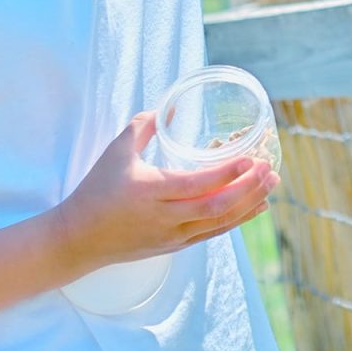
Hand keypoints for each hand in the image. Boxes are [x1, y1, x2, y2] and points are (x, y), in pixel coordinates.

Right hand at [48, 112, 278, 277]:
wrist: (79, 238)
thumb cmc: (97, 189)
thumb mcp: (116, 151)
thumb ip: (144, 125)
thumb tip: (170, 105)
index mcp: (151, 191)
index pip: (197, 184)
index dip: (227, 173)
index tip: (250, 158)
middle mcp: (165, 216)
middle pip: (216, 205)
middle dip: (248, 188)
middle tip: (270, 169)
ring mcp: (172, 234)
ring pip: (219, 221)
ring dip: (249, 204)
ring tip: (272, 185)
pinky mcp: (175, 245)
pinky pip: (212, 233)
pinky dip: (237, 220)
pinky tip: (256, 207)